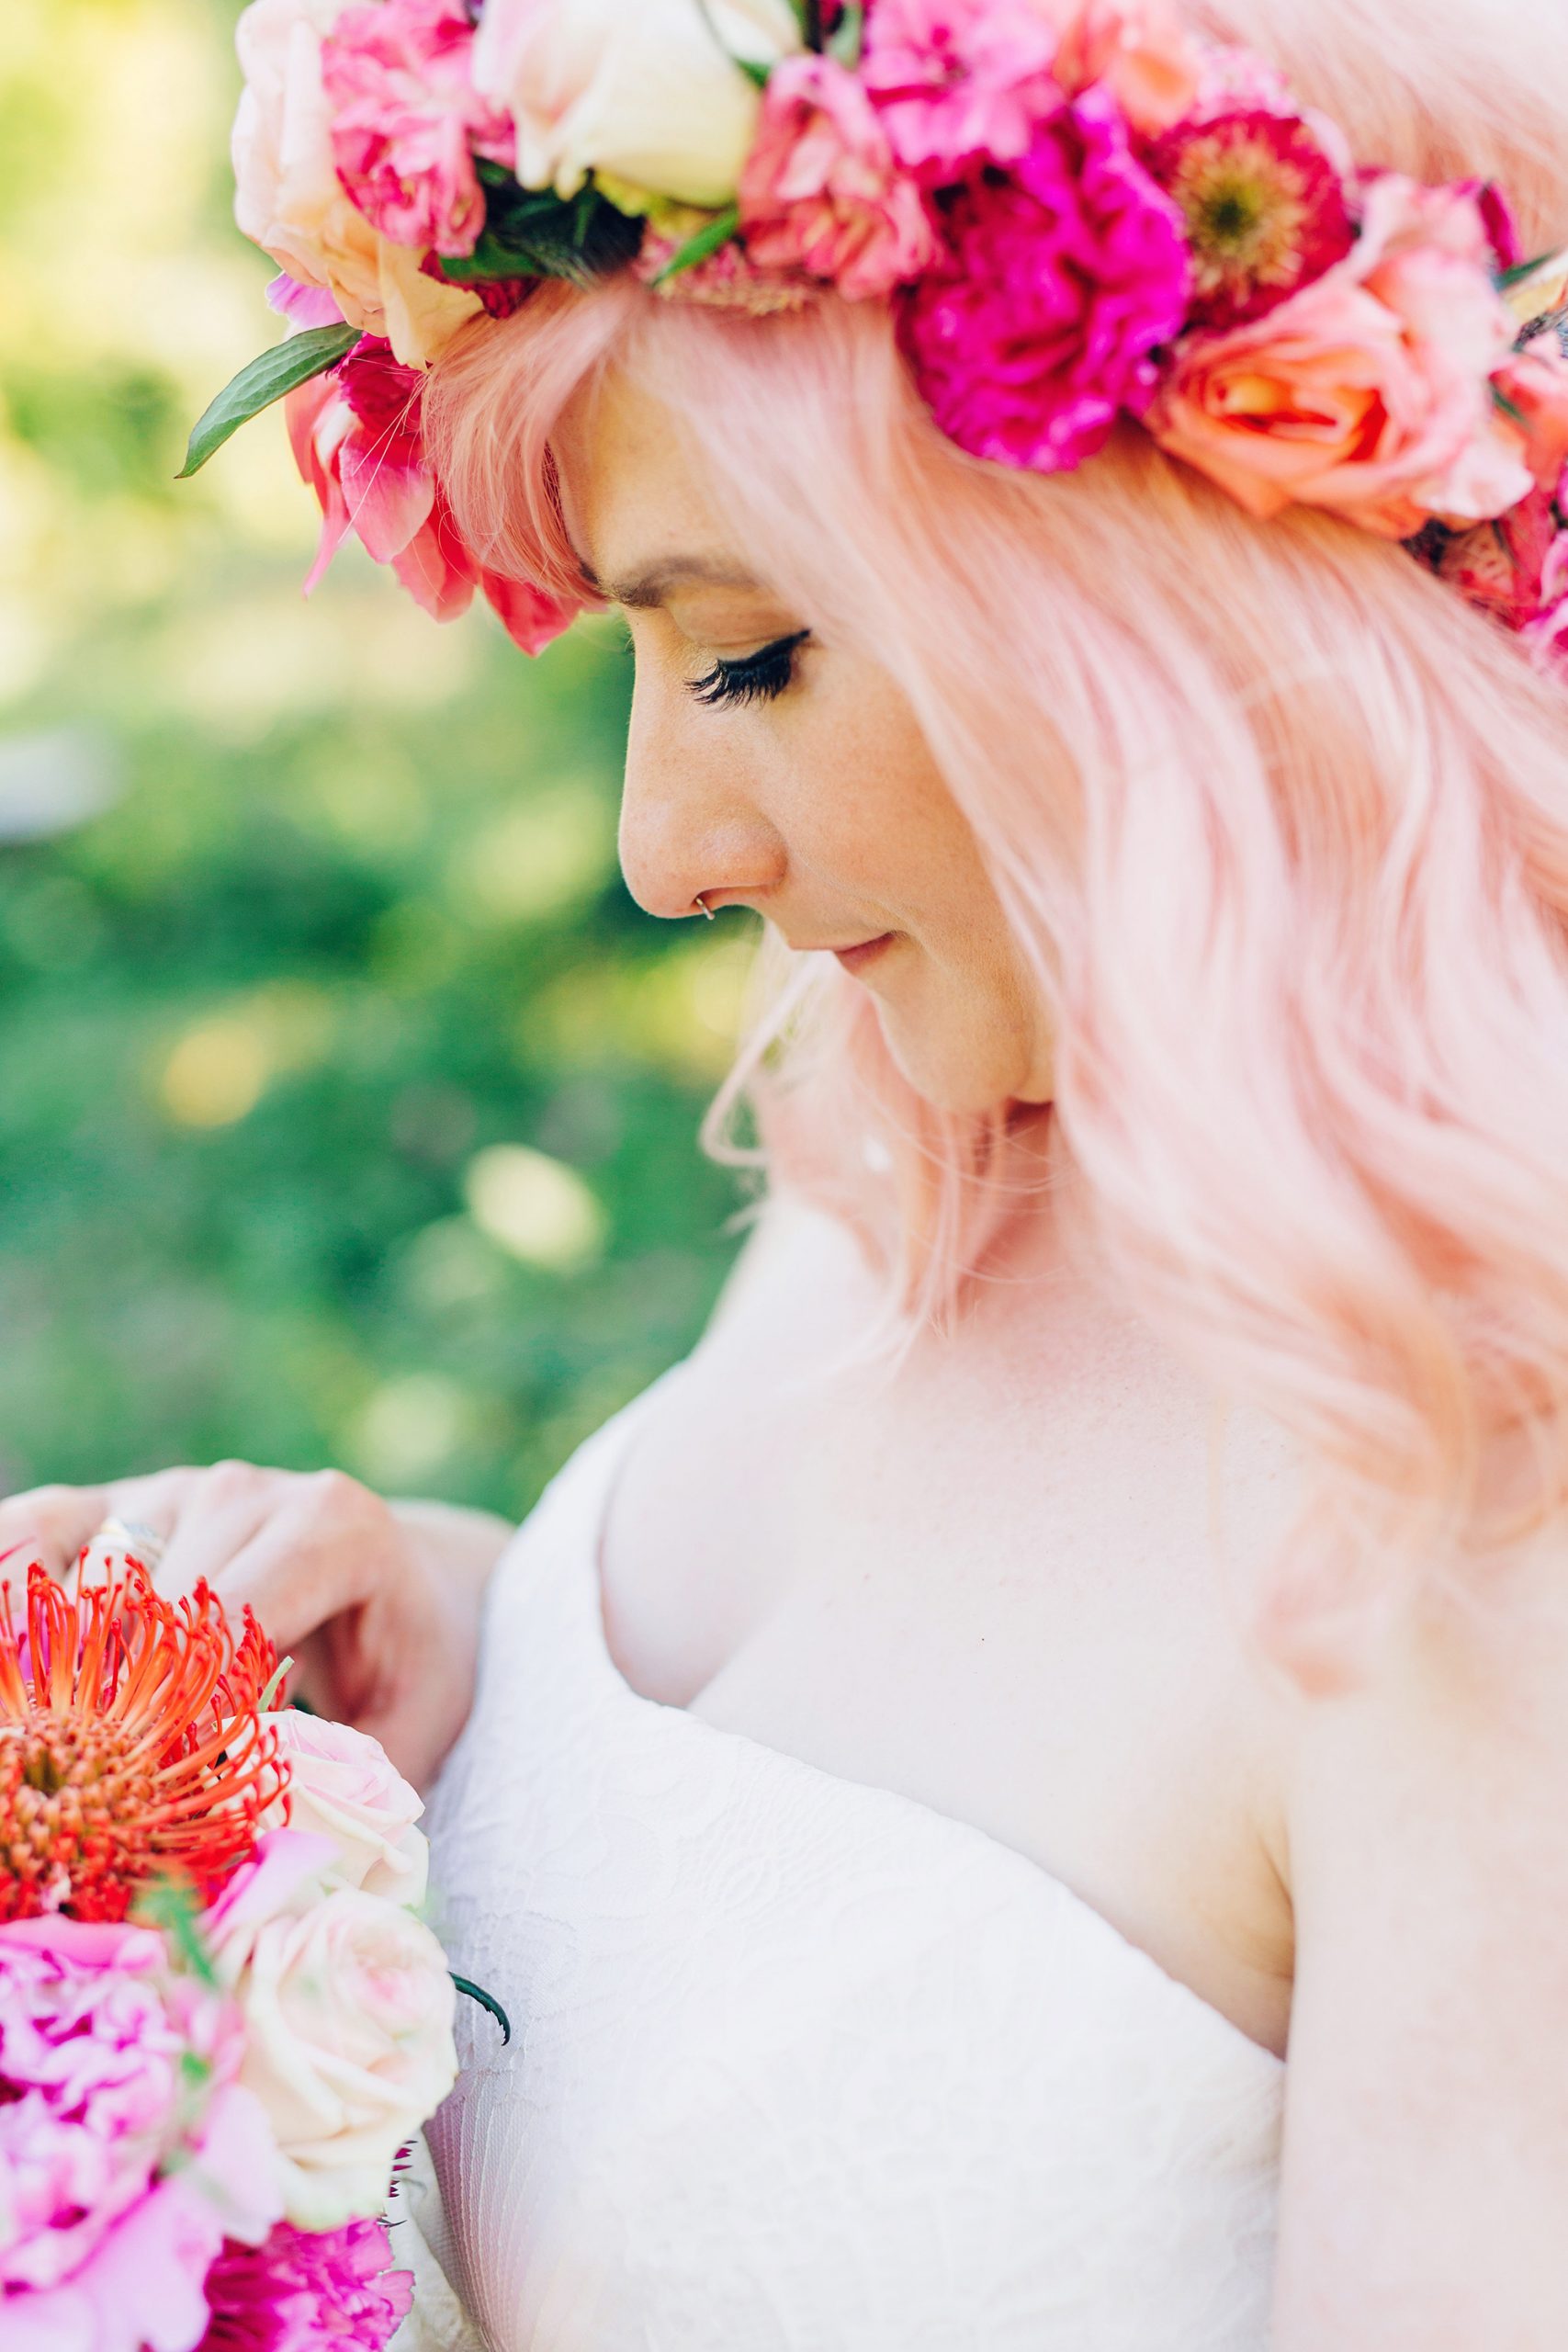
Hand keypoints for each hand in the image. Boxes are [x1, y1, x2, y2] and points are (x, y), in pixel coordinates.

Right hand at [0, 1462, 512, 1787]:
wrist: (403, 1572)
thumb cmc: (409, 1655)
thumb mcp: (420, 1719)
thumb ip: (361, 1782)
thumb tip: (283, 1860)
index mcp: (330, 1527)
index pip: (234, 1617)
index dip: (193, 1711)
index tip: (173, 1798)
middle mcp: (242, 1492)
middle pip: (144, 1603)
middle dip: (117, 1704)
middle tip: (104, 1792)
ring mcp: (166, 1490)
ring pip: (75, 1576)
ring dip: (52, 1662)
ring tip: (48, 1741)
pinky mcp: (105, 1503)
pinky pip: (28, 1532)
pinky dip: (5, 1597)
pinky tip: (11, 1680)